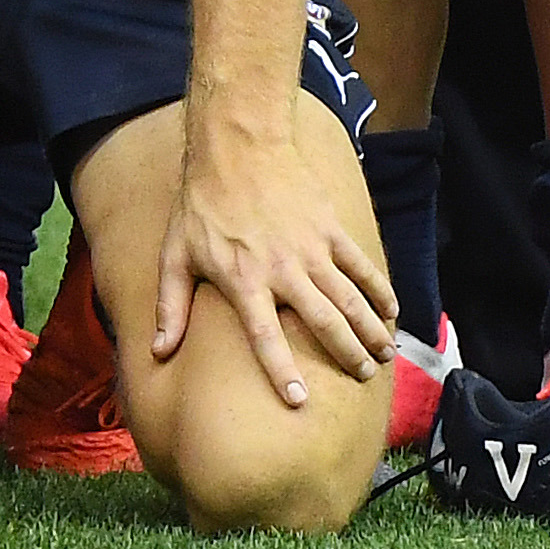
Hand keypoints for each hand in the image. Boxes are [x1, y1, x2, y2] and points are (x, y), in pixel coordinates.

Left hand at [153, 111, 395, 409]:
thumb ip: (170, 306)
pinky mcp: (330, 229)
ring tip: (384, 356)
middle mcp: (282, 270)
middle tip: (364, 377)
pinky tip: (391, 313)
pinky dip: (380, 291)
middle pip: (324, 323)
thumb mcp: (175, 253)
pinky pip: (362, 267)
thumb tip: (157, 351)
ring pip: (351, 300)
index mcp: (243, 280)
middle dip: (348, 355)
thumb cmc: (200, 203)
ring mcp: (311, 249)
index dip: (280, 371)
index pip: (264, 336)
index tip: (299, 402)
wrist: (236, 146)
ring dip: (372, 331)